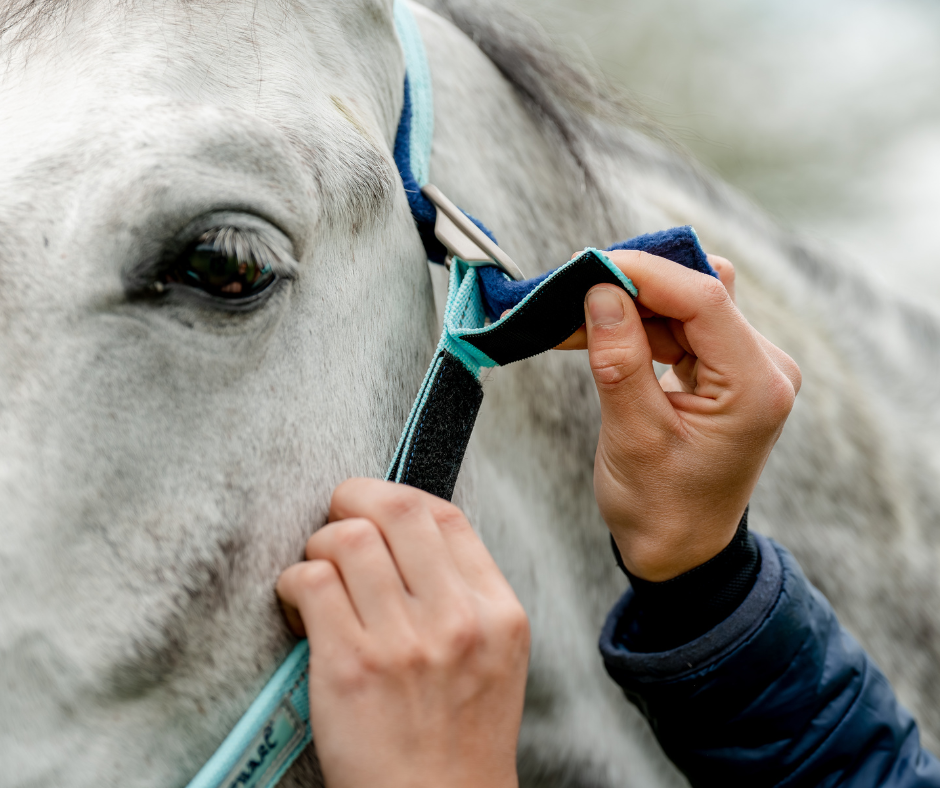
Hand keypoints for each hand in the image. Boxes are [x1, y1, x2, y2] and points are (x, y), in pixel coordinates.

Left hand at [276, 478, 528, 787]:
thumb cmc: (458, 736)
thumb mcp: (494, 657)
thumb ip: (464, 594)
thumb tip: (404, 536)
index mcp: (498, 612)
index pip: (446, 517)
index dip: (398, 498)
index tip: (374, 509)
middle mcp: (457, 620)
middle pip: (396, 510)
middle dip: (353, 498)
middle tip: (336, 517)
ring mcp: (404, 642)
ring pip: (347, 539)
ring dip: (319, 544)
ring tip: (317, 571)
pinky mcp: (351, 667)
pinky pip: (312, 582)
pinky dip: (294, 581)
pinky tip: (298, 603)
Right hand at [559, 252, 799, 580]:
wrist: (679, 548)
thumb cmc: (660, 507)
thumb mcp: (634, 436)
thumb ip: (620, 359)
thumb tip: (600, 292)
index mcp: (755, 387)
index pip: (706, 299)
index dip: (646, 273)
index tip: (589, 265)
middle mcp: (763, 368)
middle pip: (698, 294)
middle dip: (632, 288)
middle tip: (570, 294)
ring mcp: (746, 367)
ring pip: (684, 306)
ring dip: (626, 307)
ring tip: (569, 322)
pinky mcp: (723, 371)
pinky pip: (678, 329)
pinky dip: (634, 327)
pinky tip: (593, 333)